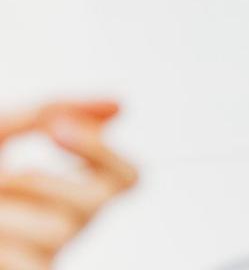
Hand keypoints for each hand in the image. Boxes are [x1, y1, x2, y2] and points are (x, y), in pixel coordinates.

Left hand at [0, 100, 137, 268]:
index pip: (125, 179)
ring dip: (9, 209)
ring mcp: (36, 260)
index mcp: (53, 198)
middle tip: (5, 176)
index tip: (58, 128)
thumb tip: (117, 105)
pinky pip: (34, 260)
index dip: (104, 151)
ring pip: (58, 231)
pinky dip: (5, 242)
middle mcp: (51, 233)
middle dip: (48, 180)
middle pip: (97, 203)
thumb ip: (46, 115)